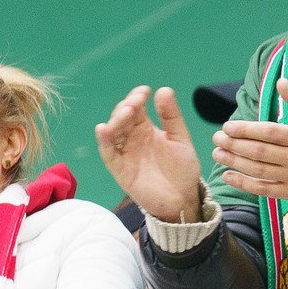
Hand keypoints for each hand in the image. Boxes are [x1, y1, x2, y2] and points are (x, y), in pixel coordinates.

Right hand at [97, 85, 203, 222]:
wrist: (184, 198)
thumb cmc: (182, 169)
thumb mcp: (180, 138)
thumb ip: (172, 117)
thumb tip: (164, 89)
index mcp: (146, 129)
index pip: (135, 107)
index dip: (137, 97)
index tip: (145, 91)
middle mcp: (132, 138)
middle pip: (121, 117)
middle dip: (126, 107)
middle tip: (136, 102)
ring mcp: (125, 153)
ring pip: (112, 133)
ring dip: (116, 120)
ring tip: (126, 113)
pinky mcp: (120, 170)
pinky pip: (108, 154)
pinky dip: (104, 142)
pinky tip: (103, 130)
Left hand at [212, 81, 287, 204]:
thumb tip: (280, 81)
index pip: (270, 133)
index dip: (246, 130)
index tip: (228, 126)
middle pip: (260, 152)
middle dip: (235, 145)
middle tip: (217, 138)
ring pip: (259, 171)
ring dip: (235, 162)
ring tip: (217, 153)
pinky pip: (264, 189)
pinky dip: (244, 184)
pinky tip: (227, 175)